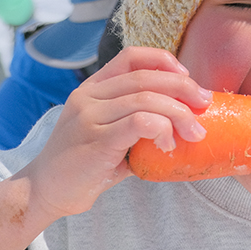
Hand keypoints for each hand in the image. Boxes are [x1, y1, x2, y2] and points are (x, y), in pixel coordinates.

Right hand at [21, 47, 211, 218]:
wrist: (45, 192)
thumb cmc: (83, 166)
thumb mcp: (108, 134)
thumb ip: (137, 123)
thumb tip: (184, 122)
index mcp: (92, 89)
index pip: (131, 57)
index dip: (163, 61)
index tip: (187, 77)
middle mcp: (88, 97)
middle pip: (146, 77)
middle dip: (184, 87)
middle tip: (205, 104)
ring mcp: (90, 116)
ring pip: (147, 99)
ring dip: (180, 114)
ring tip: (195, 132)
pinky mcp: (96, 139)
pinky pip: (140, 122)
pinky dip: (163, 130)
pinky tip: (168, 146)